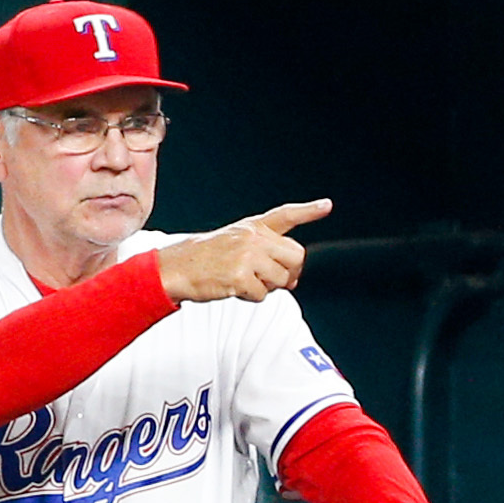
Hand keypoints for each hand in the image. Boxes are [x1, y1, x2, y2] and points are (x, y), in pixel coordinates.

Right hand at [154, 201, 332, 303]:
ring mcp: (247, 256)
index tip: (327, 205)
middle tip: (271, 279)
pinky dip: (251, 297)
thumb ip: (266, 254)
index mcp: (252, 227)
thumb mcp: (235, 243)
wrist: (176, 267)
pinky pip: (262, 295)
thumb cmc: (206, 259)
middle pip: (295, 256)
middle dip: (289, 272)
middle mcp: (253, 237)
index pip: (285, 215)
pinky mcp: (240, 276)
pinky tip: (234, 288)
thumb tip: (294, 279)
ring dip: (268, 287)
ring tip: (243, 281)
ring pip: (282, 279)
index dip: (308, 211)